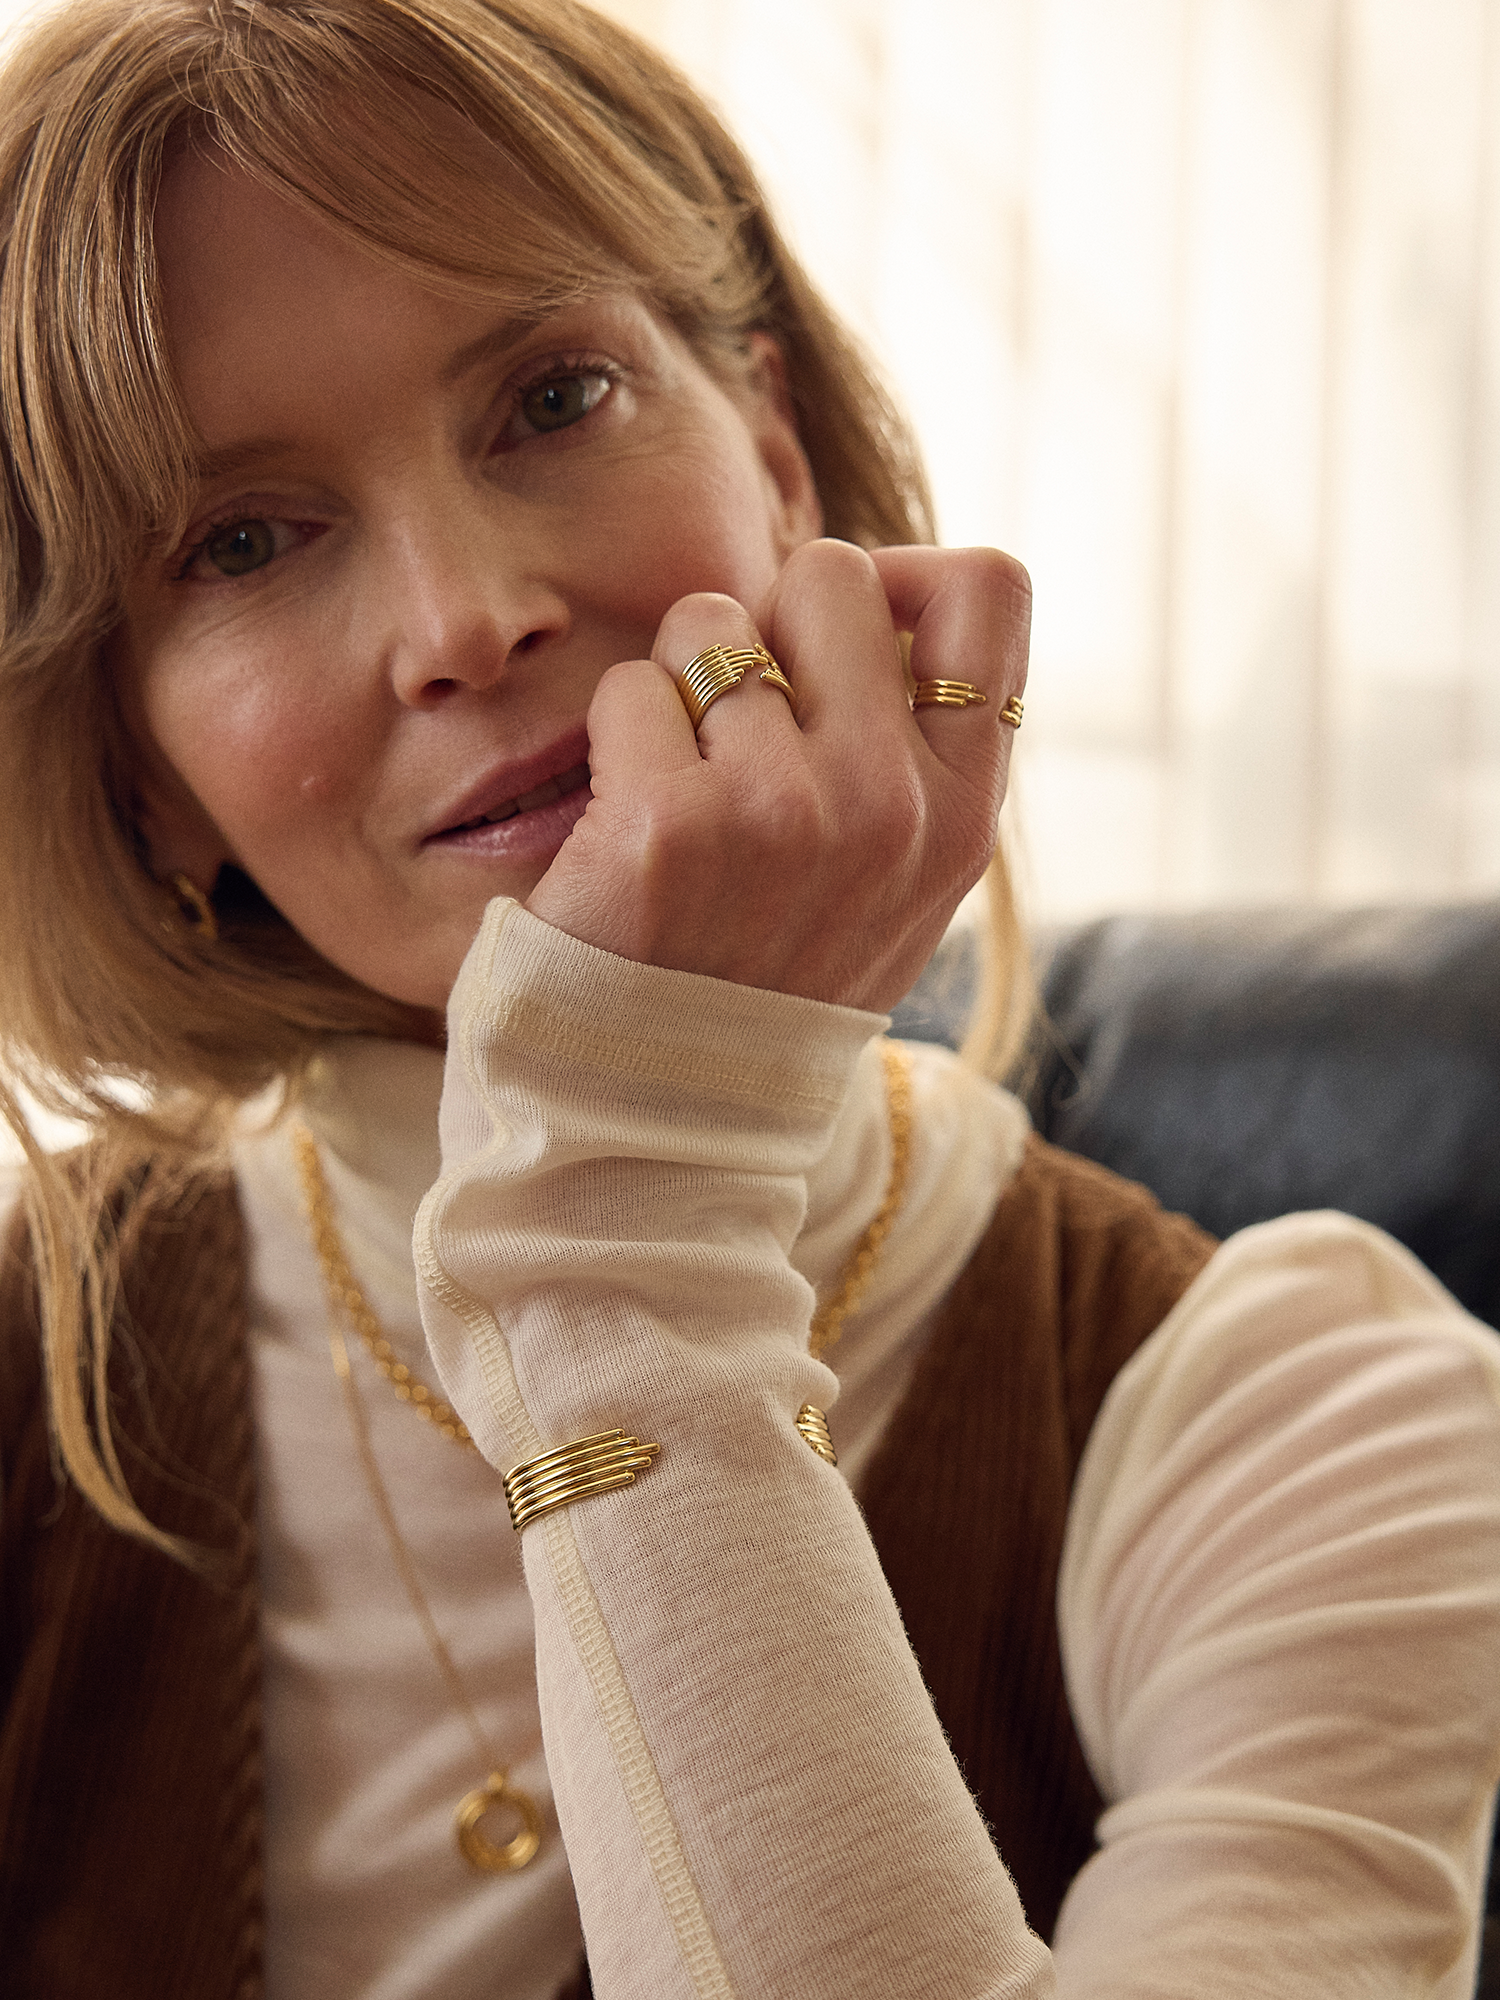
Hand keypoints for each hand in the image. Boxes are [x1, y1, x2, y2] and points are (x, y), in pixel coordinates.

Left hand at [524, 538, 1030, 1011]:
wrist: (658, 1130)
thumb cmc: (761, 988)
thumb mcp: (891, 894)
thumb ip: (916, 761)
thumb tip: (891, 598)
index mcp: (959, 819)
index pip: (990, 593)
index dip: (905, 574)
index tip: (844, 636)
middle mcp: (891, 809)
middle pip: (832, 575)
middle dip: (767, 623)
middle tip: (737, 722)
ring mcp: (785, 814)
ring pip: (714, 620)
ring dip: (678, 685)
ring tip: (679, 790)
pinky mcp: (669, 826)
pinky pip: (630, 687)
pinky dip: (613, 742)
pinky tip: (624, 831)